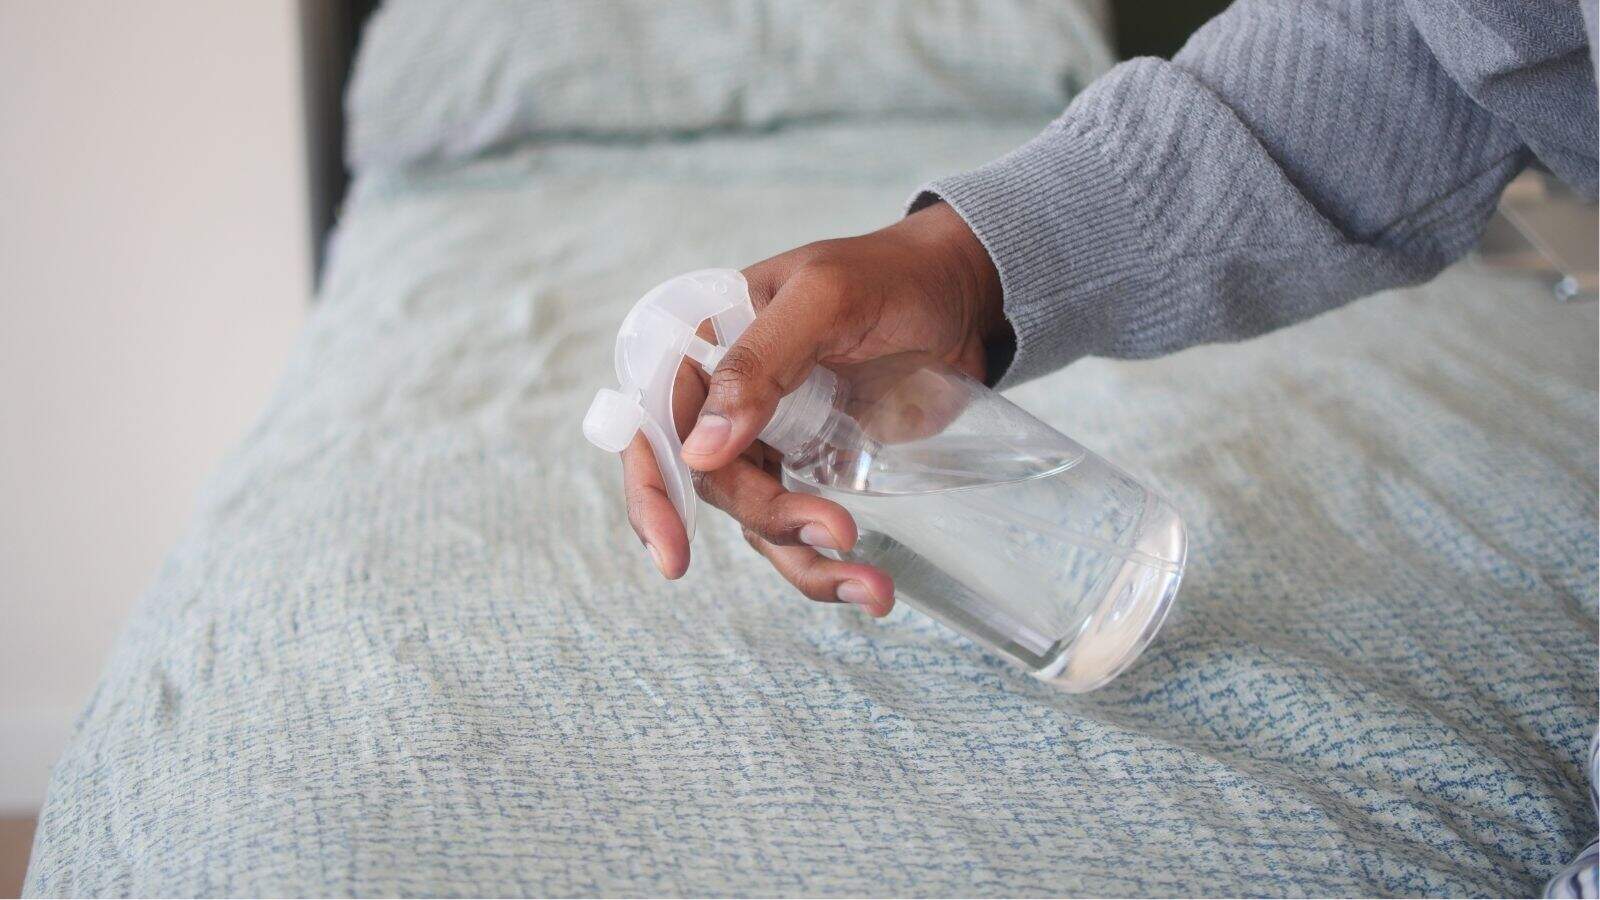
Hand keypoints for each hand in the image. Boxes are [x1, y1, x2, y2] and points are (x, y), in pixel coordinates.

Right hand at [620, 201, 1005, 615]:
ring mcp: (766, 440)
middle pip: (711, 486)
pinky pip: (798, 530)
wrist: (960, 294)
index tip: (673, 557)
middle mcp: (722, 400)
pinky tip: (871, 586)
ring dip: (805, 563)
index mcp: (703, 345)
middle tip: (838, 531)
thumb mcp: (823, 298)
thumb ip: (760, 361)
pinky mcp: (811, 469)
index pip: (652, 425)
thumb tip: (699, 450)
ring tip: (872, 587)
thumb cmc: (889, 275)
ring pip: (756, 521)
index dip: (653, 494)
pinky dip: (829, 566)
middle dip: (770, 518)